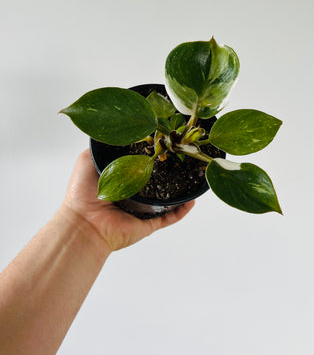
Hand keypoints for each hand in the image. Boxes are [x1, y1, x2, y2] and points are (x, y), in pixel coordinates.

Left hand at [60, 149, 193, 251]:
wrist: (84, 222)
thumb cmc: (81, 193)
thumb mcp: (88, 160)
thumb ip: (100, 147)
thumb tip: (112, 131)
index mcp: (120, 180)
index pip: (140, 165)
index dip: (151, 155)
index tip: (163, 142)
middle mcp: (133, 194)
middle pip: (156, 180)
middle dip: (169, 169)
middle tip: (181, 156)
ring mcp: (142, 210)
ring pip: (167, 198)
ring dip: (180, 189)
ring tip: (191, 175)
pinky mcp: (148, 223)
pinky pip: (170, 217)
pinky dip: (182, 210)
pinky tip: (192, 200)